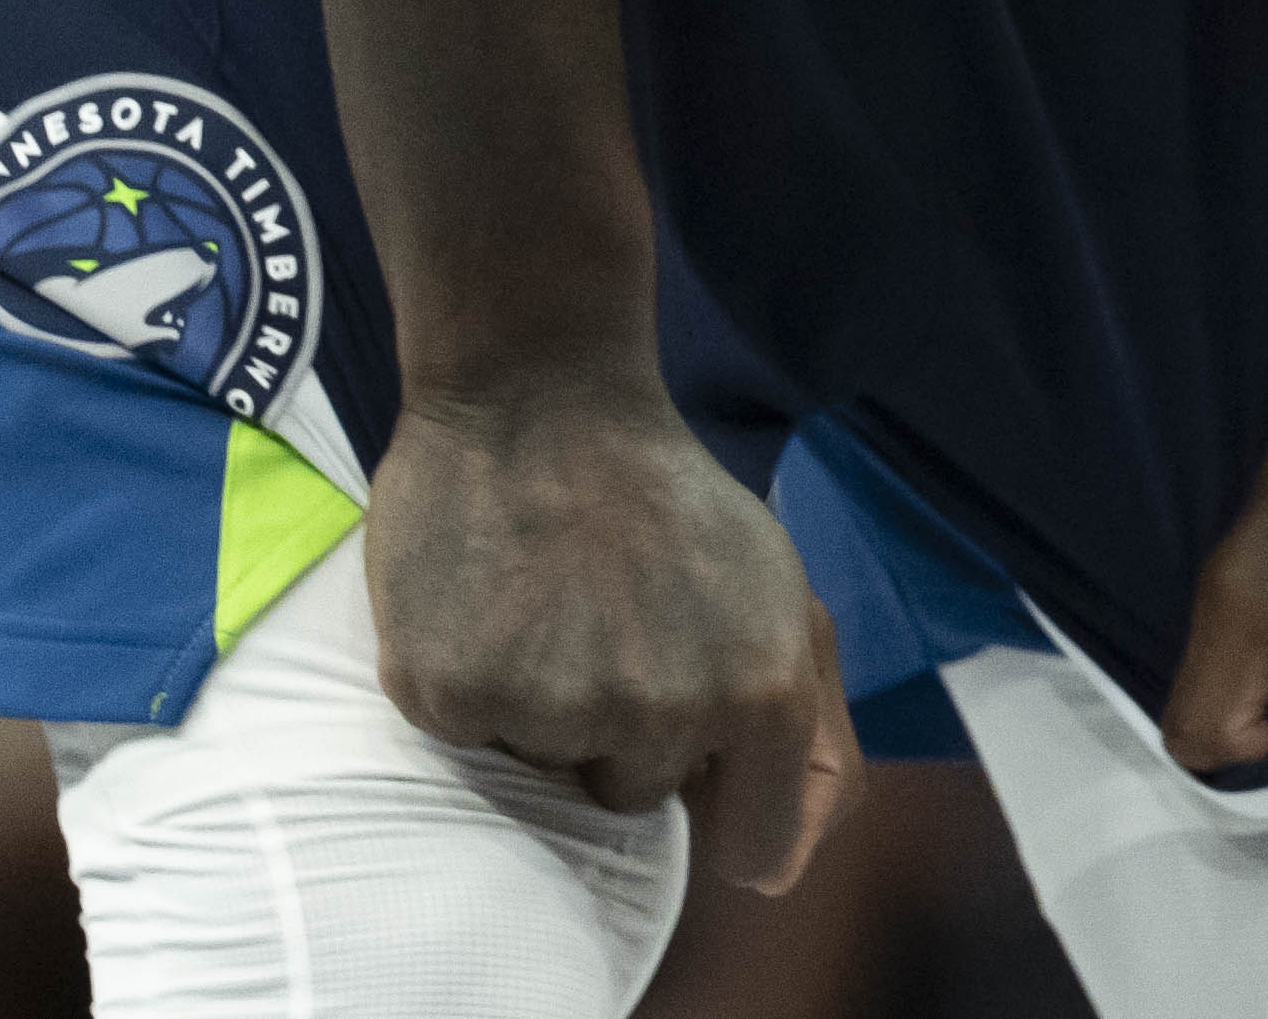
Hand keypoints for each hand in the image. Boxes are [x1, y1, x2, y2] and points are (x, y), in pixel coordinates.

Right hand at [366, 367, 854, 891]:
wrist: (539, 391)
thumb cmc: (668, 500)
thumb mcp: (782, 601)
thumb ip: (816, 745)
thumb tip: (778, 876)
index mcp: (762, 695)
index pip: (758, 849)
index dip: (722, 795)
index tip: (694, 738)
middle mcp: (662, 713)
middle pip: (634, 798)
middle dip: (622, 726)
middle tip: (606, 616)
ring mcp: (551, 707)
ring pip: (546, 766)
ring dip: (541, 701)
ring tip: (545, 596)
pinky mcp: (452, 691)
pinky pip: (464, 733)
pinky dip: (468, 678)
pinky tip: (486, 598)